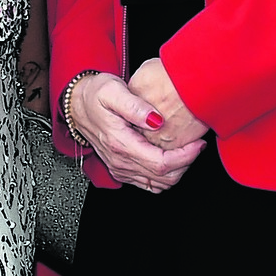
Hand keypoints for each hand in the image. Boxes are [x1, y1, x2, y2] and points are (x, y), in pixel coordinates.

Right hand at [66, 70, 205, 194]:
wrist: (77, 104)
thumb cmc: (95, 95)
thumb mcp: (113, 91)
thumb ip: (135, 106)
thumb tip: (156, 120)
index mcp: (121, 144)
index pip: (161, 163)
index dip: (185, 157)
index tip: (197, 143)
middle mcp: (120, 161)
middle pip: (163, 178)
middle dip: (186, 164)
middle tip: (196, 144)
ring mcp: (120, 169)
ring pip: (158, 185)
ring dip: (178, 171)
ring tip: (187, 150)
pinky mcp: (122, 170)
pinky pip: (149, 184)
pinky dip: (165, 176)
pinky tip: (172, 159)